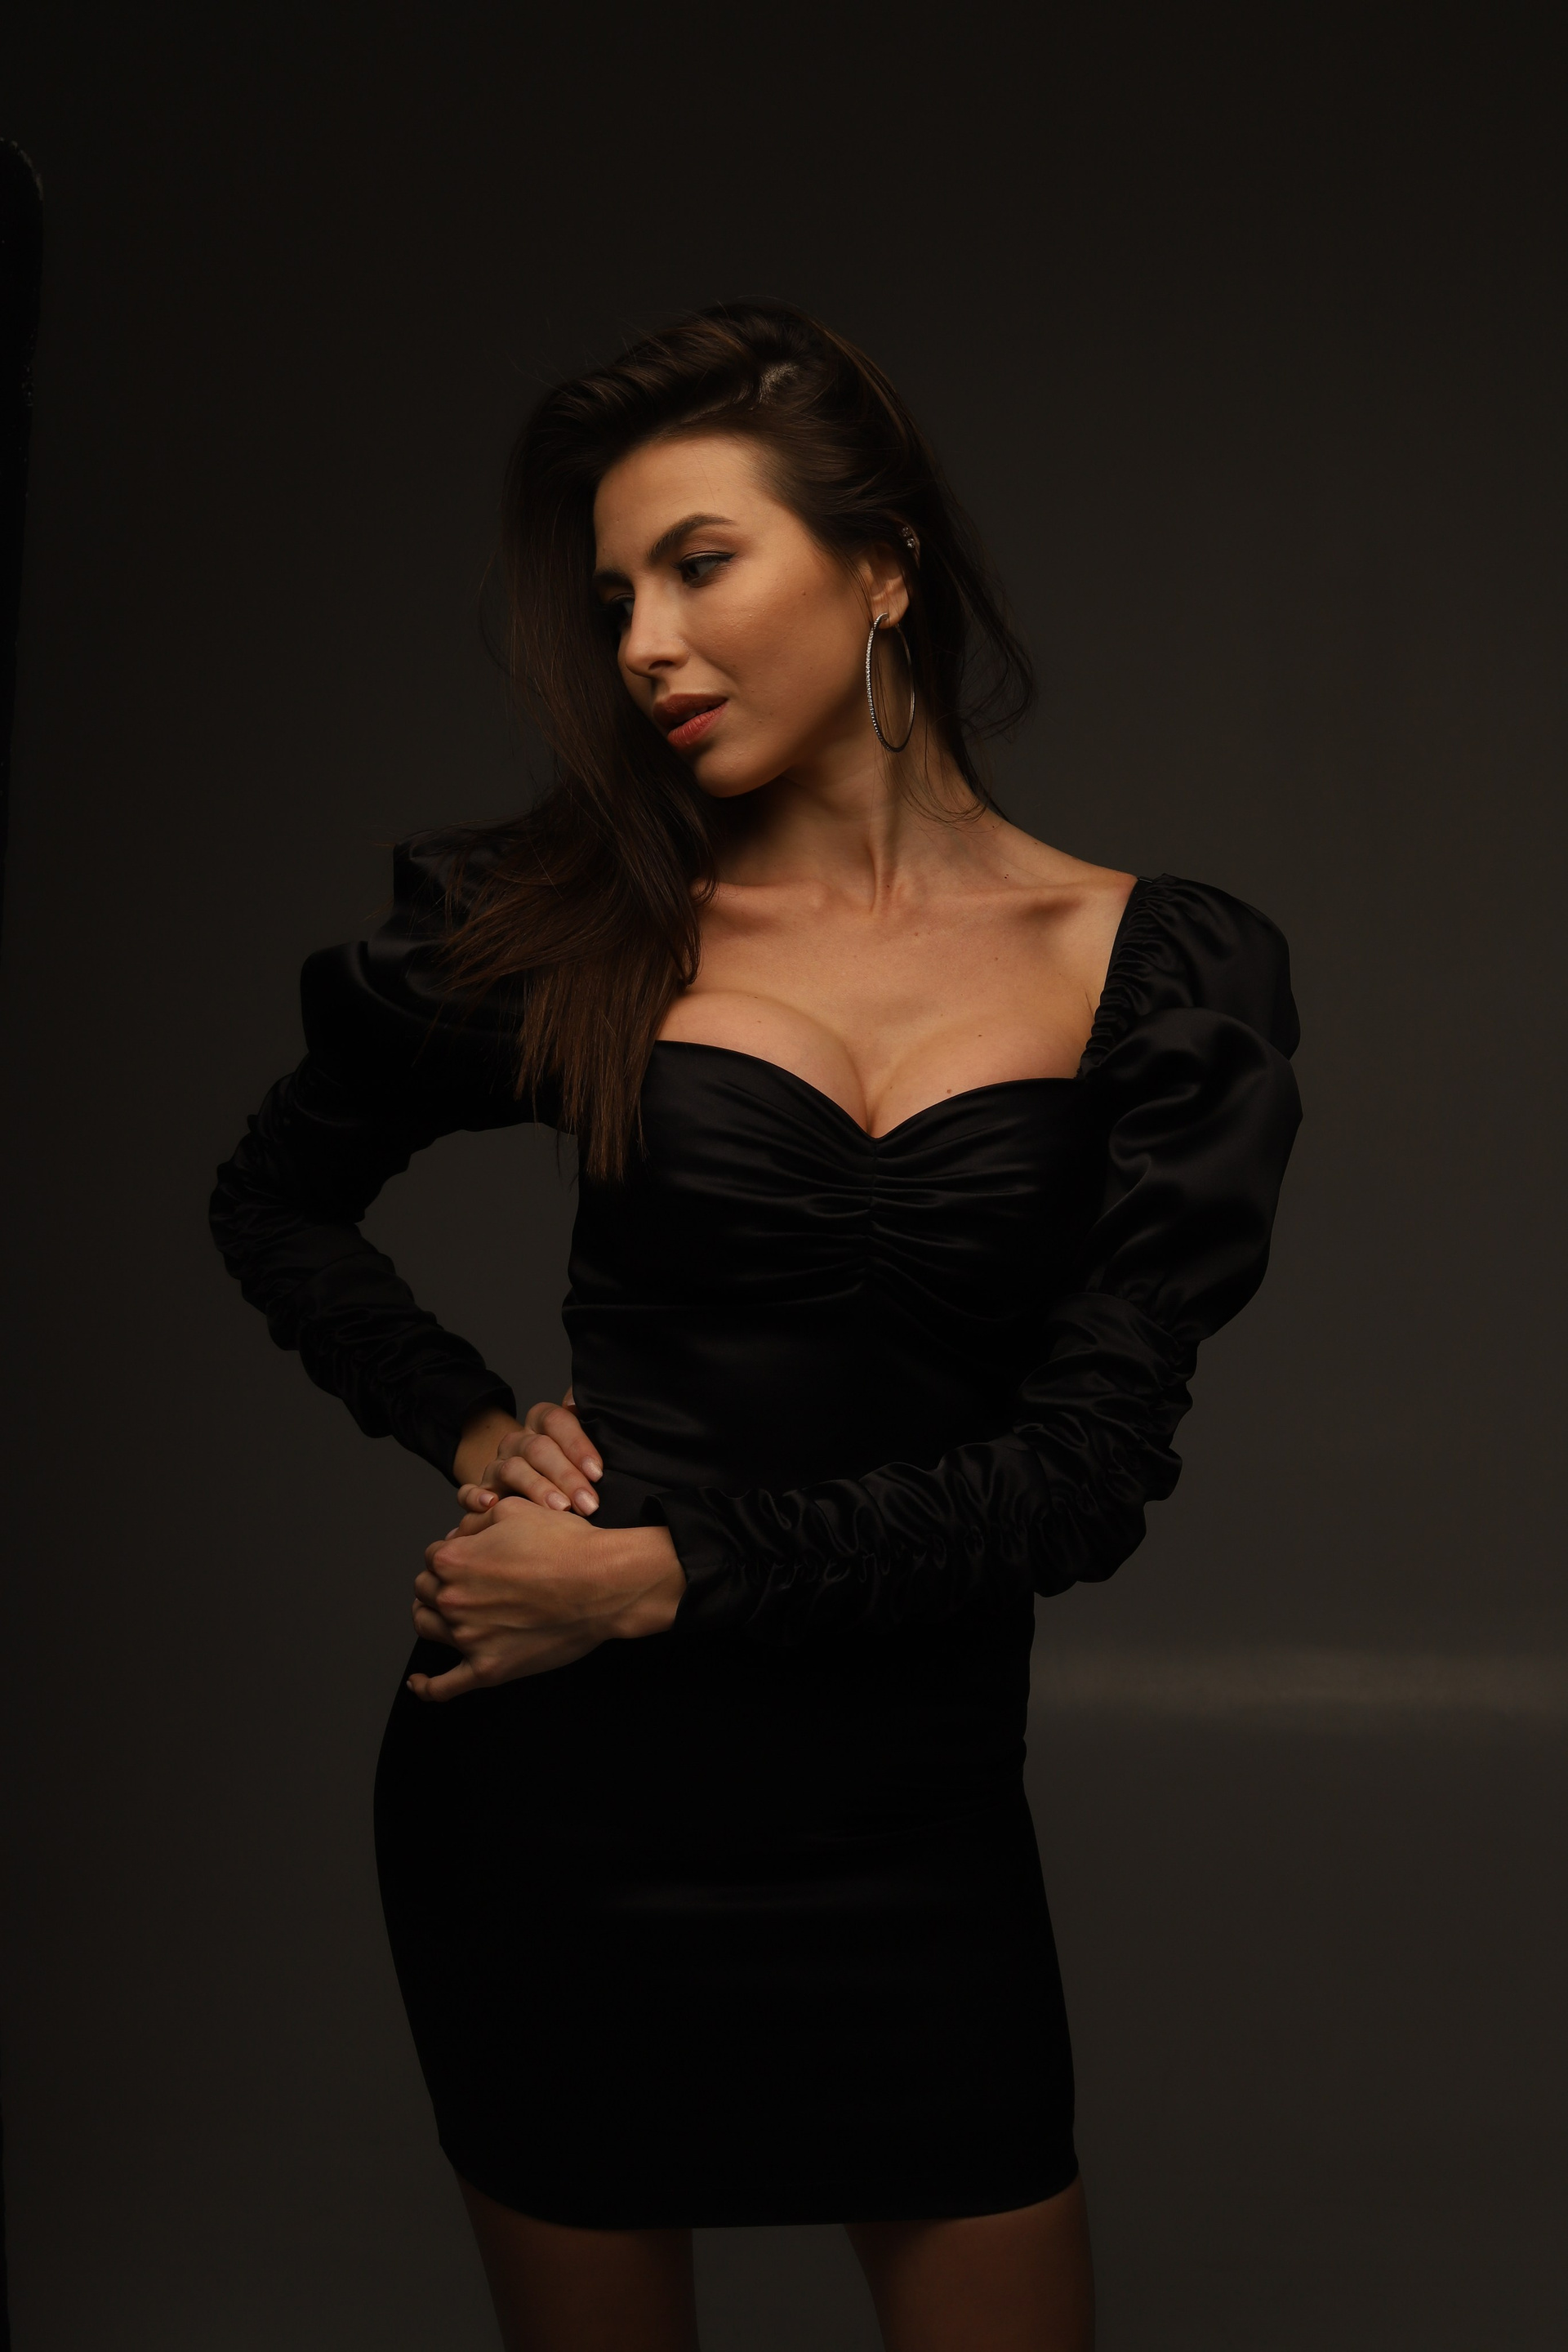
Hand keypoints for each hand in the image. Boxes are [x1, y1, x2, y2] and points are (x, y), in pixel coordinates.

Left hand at [408, 1493, 684, 1702]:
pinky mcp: (488, 1669)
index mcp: (453, 1560)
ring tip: (449, 1614)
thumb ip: (476, 1520)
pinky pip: (444, 1686)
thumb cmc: (566, 1546)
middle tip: (471, 1582)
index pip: (432, 1557)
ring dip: (433, 1617)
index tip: (473, 1556)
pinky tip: (418, 1683)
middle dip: (441, 1582)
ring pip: (427, 1627)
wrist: (603, 1584)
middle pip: (425, 1591)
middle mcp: (453, 1599)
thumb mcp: (516, 1510)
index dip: (452, 1552)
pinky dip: (427, 1686)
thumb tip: (459, 1534)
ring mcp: (468, 1637)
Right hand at [453, 1388, 602, 1521]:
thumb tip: (574, 1402)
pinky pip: (468, 1491)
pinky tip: (491, 1504)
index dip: (578, 1445)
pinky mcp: (481, 1490)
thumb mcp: (580, 1446)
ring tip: (560, 1509)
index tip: (597, 1473)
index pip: (556, 1421)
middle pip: (538, 1449)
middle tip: (588, 1503)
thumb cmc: (567, 1467)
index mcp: (541, 1424)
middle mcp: (517, 1442)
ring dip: (537, 1489)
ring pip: (512, 1469)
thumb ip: (587, 1421)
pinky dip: (476, 1497)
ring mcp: (496, 1465)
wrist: (527, 1485)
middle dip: (566, 1476)